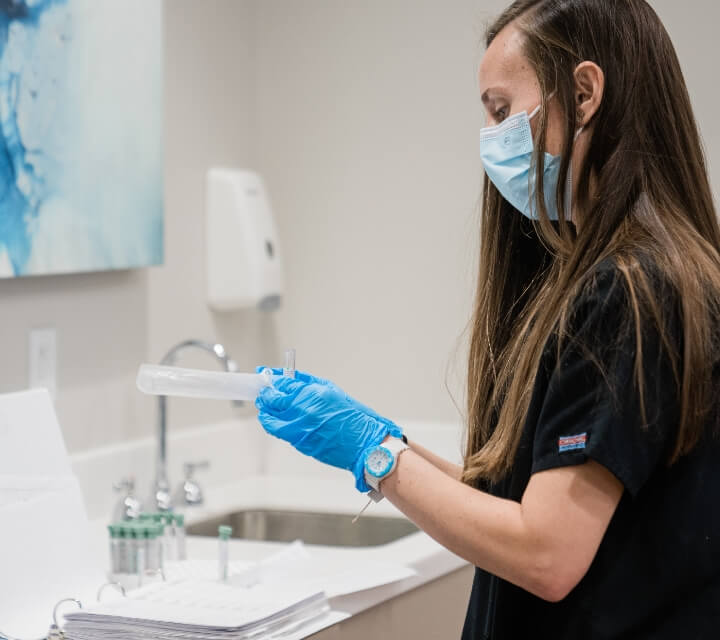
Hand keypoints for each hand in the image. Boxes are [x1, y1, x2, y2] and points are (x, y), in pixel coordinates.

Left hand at [255, 374, 401, 491]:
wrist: (363, 444)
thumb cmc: (354, 418)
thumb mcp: (333, 392)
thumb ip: (310, 385)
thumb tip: (291, 379)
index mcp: (314, 392)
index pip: (284, 382)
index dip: (273, 379)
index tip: (267, 376)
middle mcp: (304, 407)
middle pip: (273, 397)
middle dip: (266, 393)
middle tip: (263, 390)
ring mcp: (299, 424)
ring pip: (270, 414)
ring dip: (265, 408)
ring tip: (264, 404)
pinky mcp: (298, 440)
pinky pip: (276, 429)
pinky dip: (269, 422)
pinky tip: (268, 418)